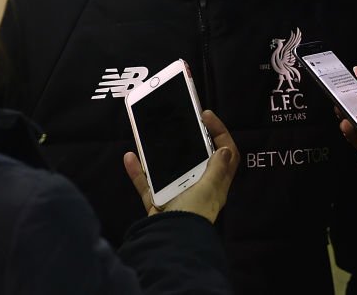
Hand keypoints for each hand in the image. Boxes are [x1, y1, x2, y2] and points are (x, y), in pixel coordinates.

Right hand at [123, 109, 237, 222]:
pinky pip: (147, 184)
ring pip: (168, 168)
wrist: (171, 241)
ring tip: (151, 134)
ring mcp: (177, 194)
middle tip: (178, 120)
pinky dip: (138, 172)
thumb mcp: (209, 187)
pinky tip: (130, 156)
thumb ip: (216, 168)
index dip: (220, 132)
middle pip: (196, 157)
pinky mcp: (158, 203)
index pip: (226, 153)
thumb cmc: (194, 213)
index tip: (206, 115)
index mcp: (216, 183)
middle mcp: (198, 187)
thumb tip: (226, 149)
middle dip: (188, 139)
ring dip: (158, 153)